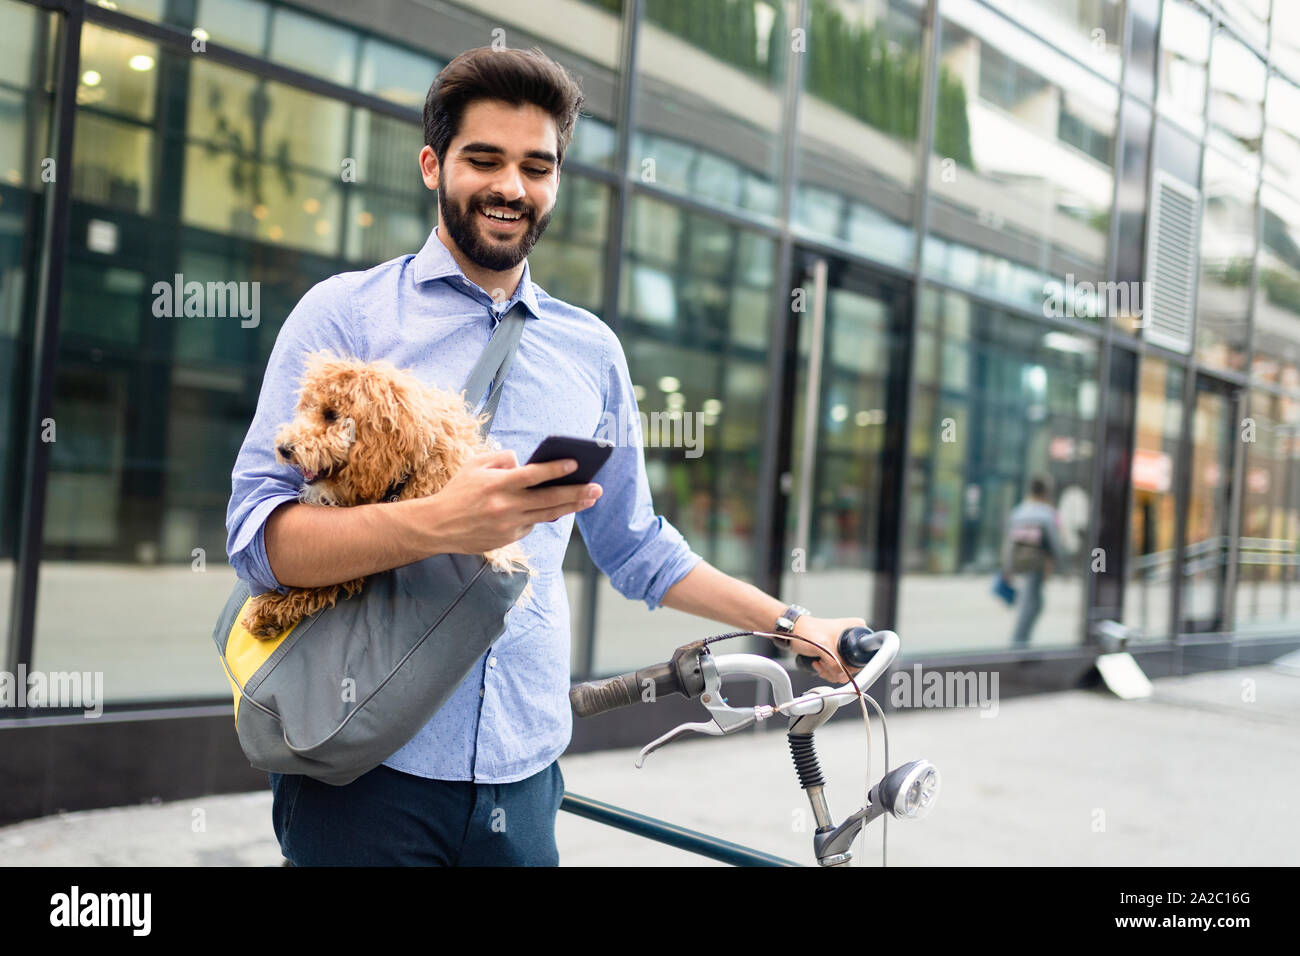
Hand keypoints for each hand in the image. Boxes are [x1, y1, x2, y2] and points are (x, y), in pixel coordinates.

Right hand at [427, 449, 601, 553]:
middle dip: (576, 493)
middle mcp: (505, 506)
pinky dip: (542, 516)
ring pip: (547, 515)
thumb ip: (502, 459)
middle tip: (597, 488)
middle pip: (548, 499)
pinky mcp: (508, 539)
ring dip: (571, 506)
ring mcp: (508, 525)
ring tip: (590, 498)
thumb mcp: (475, 466)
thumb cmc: (459, 491)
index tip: (575, 463)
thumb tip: (525, 462)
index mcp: (497, 484)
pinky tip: (557, 508)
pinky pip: (531, 525)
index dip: (555, 469)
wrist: (438, 527)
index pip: (532, 475)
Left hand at [785, 614, 868, 683]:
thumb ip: (836, 664)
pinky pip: (836, 669)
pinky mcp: (835, 653)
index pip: (864, 652)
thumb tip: (843, 676)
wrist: (793, 631)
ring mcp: (843, 646)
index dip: (853, 664)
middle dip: (838, 669)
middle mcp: (852, 636)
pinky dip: (827, 670)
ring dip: (830, 671)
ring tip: (819, 662)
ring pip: (844, 669)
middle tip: (825, 662)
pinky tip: (817, 663)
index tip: (839, 664)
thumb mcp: (824, 647)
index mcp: (855, 628)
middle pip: (853, 664)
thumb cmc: (806, 632)